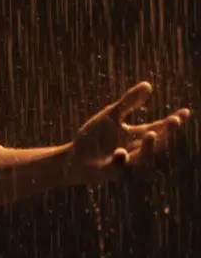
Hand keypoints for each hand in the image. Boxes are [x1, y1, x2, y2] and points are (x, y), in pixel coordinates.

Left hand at [70, 81, 191, 182]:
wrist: (73, 158)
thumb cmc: (94, 138)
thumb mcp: (111, 116)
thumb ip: (128, 102)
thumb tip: (148, 85)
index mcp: (136, 137)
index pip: (159, 128)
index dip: (172, 122)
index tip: (185, 112)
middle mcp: (135, 151)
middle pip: (156, 143)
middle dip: (166, 133)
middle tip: (174, 121)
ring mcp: (123, 163)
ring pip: (141, 158)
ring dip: (148, 147)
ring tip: (152, 133)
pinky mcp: (108, 172)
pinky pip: (116, 168)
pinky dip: (119, 160)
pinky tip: (121, 153)